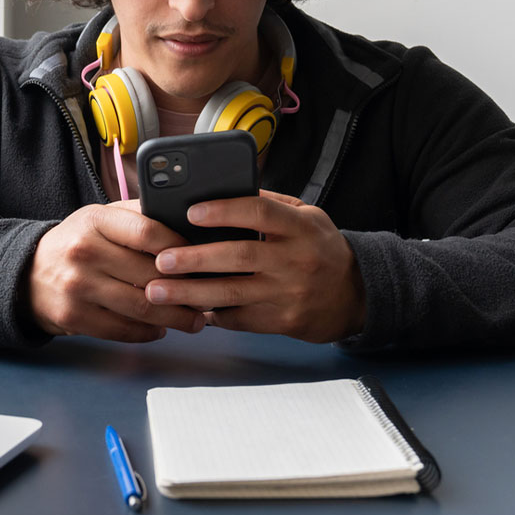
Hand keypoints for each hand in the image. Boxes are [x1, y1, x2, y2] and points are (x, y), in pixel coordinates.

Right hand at [29, 200, 204, 341]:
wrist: (27, 275)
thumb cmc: (77, 243)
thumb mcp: (100, 218)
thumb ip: (138, 216)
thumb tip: (187, 220)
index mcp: (96, 220)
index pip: (148, 232)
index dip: (180, 246)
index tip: (200, 257)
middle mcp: (85, 251)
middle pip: (151, 274)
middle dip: (186, 289)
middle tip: (209, 295)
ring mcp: (78, 286)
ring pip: (141, 307)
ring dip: (175, 318)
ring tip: (194, 320)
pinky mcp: (74, 316)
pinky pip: (123, 330)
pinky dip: (148, 333)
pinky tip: (162, 329)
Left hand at [143, 190, 365, 342]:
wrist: (357, 295)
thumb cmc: (322, 249)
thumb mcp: (308, 217)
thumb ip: (270, 205)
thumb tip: (222, 192)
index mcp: (300, 227)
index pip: (260, 213)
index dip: (224, 211)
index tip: (192, 212)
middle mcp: (295, 260)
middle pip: (239, 256)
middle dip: (195, 258)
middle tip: (161, 259)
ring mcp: (289, 294)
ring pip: (232, 294)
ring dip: (190, 293)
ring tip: (157, 291)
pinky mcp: (282, 322)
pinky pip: (239, 319)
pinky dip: (211, 314)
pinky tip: (187, 309)